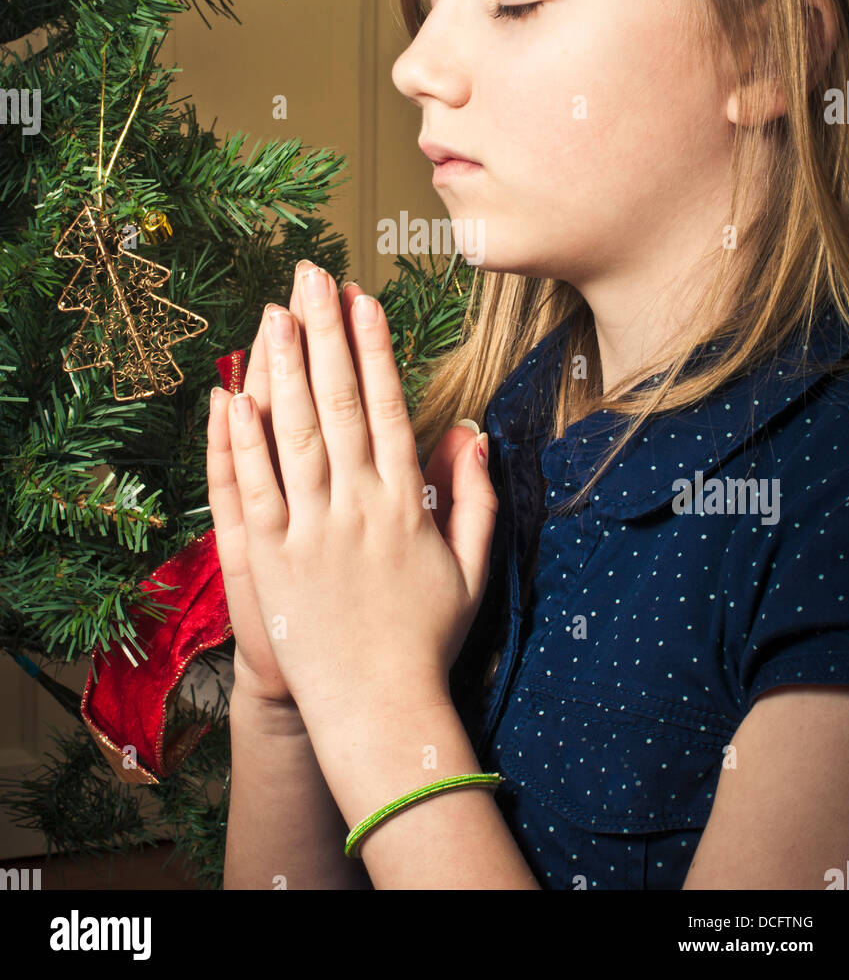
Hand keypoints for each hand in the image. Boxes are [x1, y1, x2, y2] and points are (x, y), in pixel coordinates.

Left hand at [221, 260, 497, 730]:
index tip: (362, 299)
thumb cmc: (427, 640)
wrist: (379, 710)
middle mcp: (356, 505)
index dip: (372, 348)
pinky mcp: (270, 559)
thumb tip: (474, 435)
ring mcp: (310, 530)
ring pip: (294, 433)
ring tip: (274, 312)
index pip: (385, 406)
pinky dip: (242, 442)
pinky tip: (234, 395)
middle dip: (324, 333)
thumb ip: (476, 499)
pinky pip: (253, 490)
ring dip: (283, 368)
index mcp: (404, 504)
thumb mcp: (472, 569)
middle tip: (310, 277)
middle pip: (337, 402)